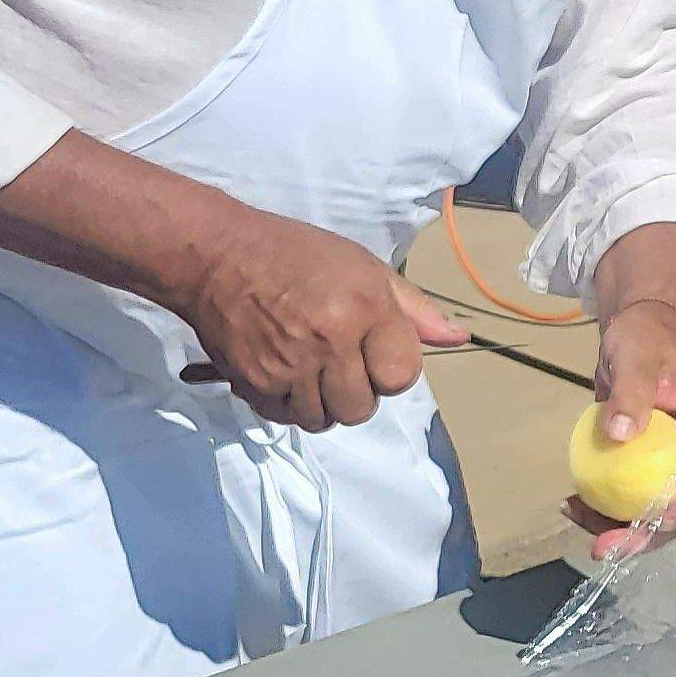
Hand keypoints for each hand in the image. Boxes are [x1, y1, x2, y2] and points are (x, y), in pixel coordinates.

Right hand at [175, 209, 468, 433]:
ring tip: (310, 367)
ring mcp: (289, 366)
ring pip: (323, 420)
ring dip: (322, 402)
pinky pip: (285, 417)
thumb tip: (458, 338)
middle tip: (340, 361)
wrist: (217, 257)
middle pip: (362, 408)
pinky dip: (288, 403)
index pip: (401, 376)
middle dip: (357, 391)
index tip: (376, 351)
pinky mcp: (254, 383)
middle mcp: (330, 342)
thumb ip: (413, 309)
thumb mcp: (364, 268)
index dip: (392, 369)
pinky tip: (284, 371)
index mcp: (365, 308)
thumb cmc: (296, 256)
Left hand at [563, 298, 675, 560]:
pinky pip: (628, 495)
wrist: (635, 329)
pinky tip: (572, 504)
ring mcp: (666, 461)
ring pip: (652, 509)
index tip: (658, 521)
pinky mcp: (640, 463)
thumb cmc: (646, 337)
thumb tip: (620, 435)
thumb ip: (632, 394)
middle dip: (647, 535)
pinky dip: (601, 507)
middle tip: (606, 548)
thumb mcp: (638, 359)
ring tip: (578, 522)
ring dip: (619, 528)